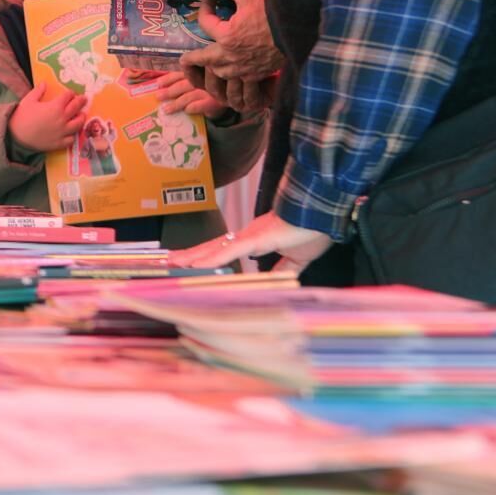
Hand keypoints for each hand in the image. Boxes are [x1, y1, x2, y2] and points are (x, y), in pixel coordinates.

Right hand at [8, 84, 87, 153]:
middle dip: (81, 101)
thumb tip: (44, 83)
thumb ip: (38, 91)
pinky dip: (73, 135)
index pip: (68, 97)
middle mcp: (62, 118)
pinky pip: (71, 139)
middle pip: (76, 108)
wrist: (16, 136)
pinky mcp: (59, 143)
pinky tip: (71, 132)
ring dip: (81, 118)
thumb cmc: (21, 116)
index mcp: (56, 106)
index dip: (70, 93)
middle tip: (84, 99)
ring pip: (78, 124)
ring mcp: (62, 132)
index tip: (71, 93)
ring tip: (81, 115)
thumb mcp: (29, 100)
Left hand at [155, 72, 227, 118]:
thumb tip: (160, 89)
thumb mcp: (196, 83)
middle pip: (182, 85)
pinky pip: (202, 105)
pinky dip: (194, 107)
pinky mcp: (215, 102)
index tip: (158, 83)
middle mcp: (202, 81)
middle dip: (169, 91)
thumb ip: (182, 83)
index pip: (180, 75)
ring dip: (177, 103)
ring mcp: (208, 91)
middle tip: (158, 96)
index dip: (168, 79)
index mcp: (196, 74)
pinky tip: (187, 110)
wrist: (228, 99)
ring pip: (189, 96)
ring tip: (166, 110)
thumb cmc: (207, 91)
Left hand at [168, 211, 333, 272]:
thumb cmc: (313, 230)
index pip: (225, 250)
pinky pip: (231, 250)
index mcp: (255, 240)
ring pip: (216, 247)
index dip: (206, 255)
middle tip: (169, 261)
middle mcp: (247, 235)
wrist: (325, 214)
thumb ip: (283, 269)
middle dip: (191, 254)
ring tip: (173, 262)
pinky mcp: (257, 237)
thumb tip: (274, 280)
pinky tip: (198, 264)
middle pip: (213, 247)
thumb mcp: (296, 258)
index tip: (190, 261)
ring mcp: (250, 235)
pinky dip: (213, 258)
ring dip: (194, 256)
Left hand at [180, 0, 285, 83]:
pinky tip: (233, 70)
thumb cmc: (274, 12)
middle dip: (193, 59)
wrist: (300, 30)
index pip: (204, 23)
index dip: (204, 8)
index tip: (208, 1)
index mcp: (226, 36)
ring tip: (209, 63)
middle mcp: (232, 56)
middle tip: (185, 59)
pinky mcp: (258, 74)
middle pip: (204, 60)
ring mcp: (245, 68)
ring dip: (213, 68)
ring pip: (220, 73)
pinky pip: (239, 80)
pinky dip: (233, 76)